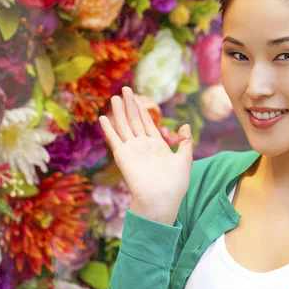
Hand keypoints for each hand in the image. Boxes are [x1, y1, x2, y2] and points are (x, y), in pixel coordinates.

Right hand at [99, 87, 193, 225]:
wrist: (162, 199)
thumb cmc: (175, 183)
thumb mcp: (185, 158)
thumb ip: (185, 142)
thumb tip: (185, 125)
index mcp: (157, 146)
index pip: (147, 123)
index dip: (142, 110)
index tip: (138, 98)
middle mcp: (143, 146)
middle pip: (134, 120)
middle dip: (130, 105)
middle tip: (125, 89)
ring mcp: (132, 150)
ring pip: (124, 125)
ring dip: (119, 111)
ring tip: (115, 97)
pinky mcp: (123, 156)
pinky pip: (114, 139)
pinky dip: (108, 129)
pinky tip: (103, 118)